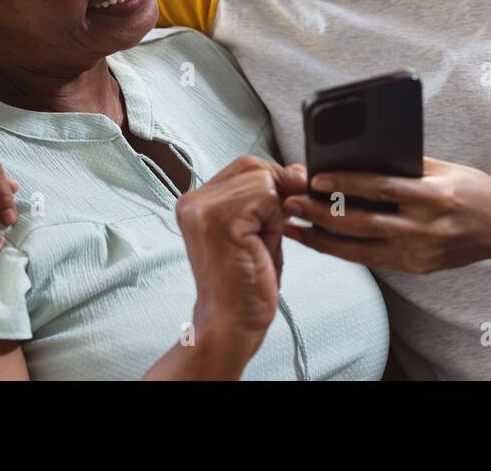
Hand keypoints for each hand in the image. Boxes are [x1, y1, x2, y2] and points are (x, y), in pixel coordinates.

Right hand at [173, 157, 306, 371]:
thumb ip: (271, 198)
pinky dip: (273, 221)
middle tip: (271, 231)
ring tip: (257, 244)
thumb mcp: (259, 229)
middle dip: (276, 195)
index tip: (279, 213)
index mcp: (197, 202)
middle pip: (253, 167)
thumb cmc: (245, 283)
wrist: (231, 323)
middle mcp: (192, 200)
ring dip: (273, 213)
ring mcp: (201, 208)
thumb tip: (298, 172)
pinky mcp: (217, 219)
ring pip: (262, 180)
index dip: (273, 182)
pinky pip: (265, 196)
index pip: (245, 166)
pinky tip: (257, 246)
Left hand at [281, 157, 490, 272]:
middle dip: (322, 214)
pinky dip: (343, 251)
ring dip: (323, 239)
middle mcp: (425, 228)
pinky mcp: (416, 268)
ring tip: (294, 227)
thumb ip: (403, 166)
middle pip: (363, 222)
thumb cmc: (470, 188)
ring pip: (361, 249)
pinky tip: (320, 242)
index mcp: (433, 196)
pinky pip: (372, 260)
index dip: (346, 184)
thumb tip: (356, 159)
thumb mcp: (441, 168)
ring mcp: (420, 253)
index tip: (315, 178)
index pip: (381, 188)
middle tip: (291, 204)